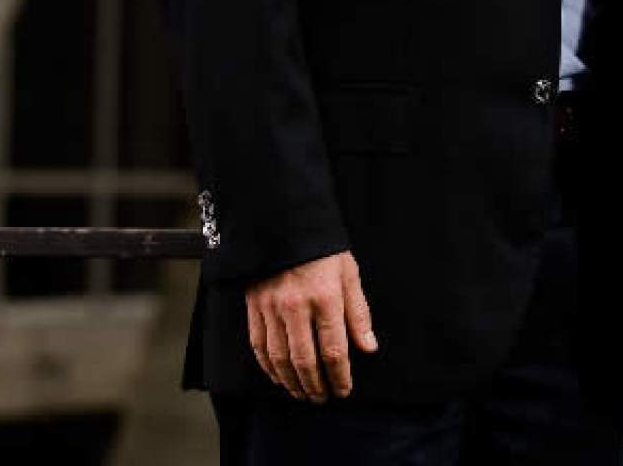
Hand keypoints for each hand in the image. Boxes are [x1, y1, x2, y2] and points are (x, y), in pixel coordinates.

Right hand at [244, 250, 378, 400]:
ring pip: (280, 358)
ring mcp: (271, 308)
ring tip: (303, 393)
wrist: (283, 224)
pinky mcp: (254, 307)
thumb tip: (368, 347)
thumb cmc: (322, 249)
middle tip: (323, 398)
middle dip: (316, 385)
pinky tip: (278, 376)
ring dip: (292, 382)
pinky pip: (259, 345)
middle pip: (305, 360)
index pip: (334, 350)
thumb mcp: (349, 274)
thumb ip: (358, 313)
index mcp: (325, 298)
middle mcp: (296, 307)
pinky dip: (268, 367)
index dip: (340, 376)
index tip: (344, 390)